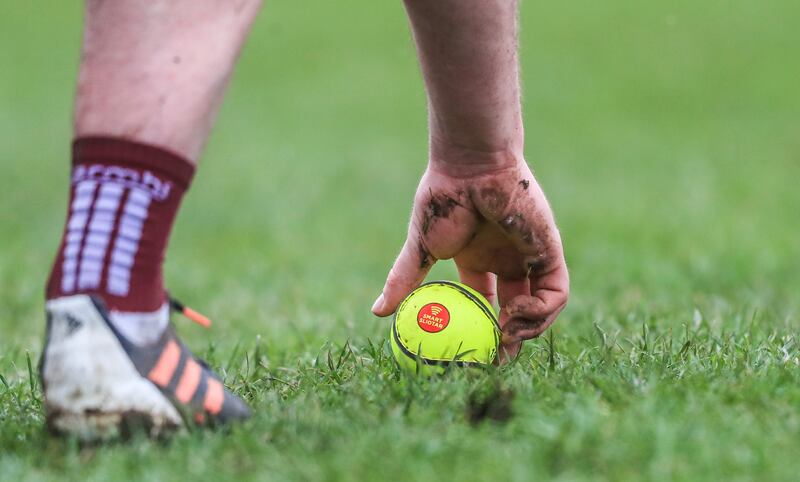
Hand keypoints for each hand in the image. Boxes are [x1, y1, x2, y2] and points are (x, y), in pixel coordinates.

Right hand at [372, 158, 568, 360]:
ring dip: (527, 329)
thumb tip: (377, 312)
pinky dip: (541, 310)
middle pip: (517, 309)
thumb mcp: (421, 248)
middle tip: (497, 361)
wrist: (471, 167)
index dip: (482, 330)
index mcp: (479, 259)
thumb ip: (403, 280)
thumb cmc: (443, 199)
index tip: (473, 354)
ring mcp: (530, 256)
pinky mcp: (549, 251)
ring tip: (503, 335)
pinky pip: (556, 292)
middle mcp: (508, 259)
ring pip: (542, 306)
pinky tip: (515, 309)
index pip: (486, 302)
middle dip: (512, 339)